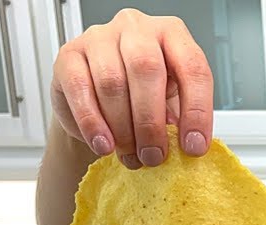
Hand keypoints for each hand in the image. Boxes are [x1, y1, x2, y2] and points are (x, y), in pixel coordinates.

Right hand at [50, 8, 212, 168]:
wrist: (100, 95)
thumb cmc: (142, 94)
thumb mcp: (171, 102)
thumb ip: (179, 118)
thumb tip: (187, 147)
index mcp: (172, 35)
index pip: (192, 67)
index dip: (196, 111)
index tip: (193, 147)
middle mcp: (137, 28)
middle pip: (147, 69)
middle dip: (152, 122)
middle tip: (154, 156)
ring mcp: (100, 37)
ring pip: (112, 82)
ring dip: (123, 128)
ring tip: (131, 156)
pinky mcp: (69, 54)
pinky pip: (80, 89)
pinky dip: (93, 123)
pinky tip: (104, 145)